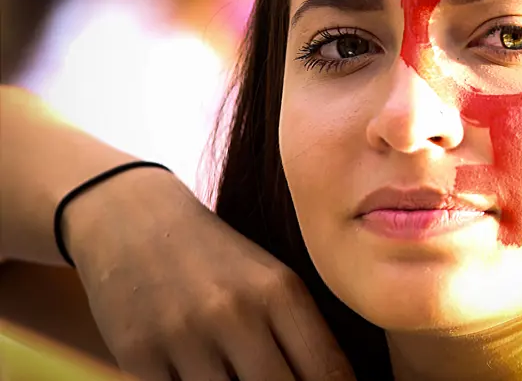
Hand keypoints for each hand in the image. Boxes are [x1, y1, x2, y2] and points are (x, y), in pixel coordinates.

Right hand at [63, 168, 353, 380]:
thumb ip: (299, 333)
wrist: (132, 217)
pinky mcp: (137, 354)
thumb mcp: (269, 278)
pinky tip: (202, 373)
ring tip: (239, 374)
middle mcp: (235, 312)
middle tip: (278, 378)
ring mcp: (184, 335)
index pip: (327, 371)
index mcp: (280, 290)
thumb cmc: (216, 257)